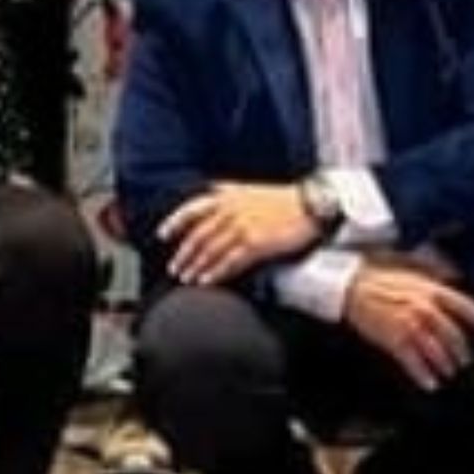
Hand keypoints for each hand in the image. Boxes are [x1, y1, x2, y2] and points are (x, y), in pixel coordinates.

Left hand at [159, 182, 323, 287]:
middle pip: (198, 235)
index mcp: (227, 195)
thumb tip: (209, 209)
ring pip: (210, 251)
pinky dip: (215, 273)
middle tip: (175, 268)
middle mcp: (230, 210)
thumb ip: (227, 198)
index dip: (174, 222)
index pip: (192, 208)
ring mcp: (242, 226)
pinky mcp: (255, 243)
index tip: (163, 235)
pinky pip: (229, 262)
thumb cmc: (283, 200)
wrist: (311, 205)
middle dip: (184, 254)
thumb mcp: (249, 191)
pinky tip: (207, 282)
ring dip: (196, 267)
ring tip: (188, 279)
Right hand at [341, 263, 473, 390]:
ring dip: (444, 364)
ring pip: (436, 351)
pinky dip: (423, 375)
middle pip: (451, 334)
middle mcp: (424, 308)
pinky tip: (429, 383)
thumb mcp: (411, 266)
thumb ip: (433, 272)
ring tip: (448, 372)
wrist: (351, 286)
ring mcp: (409, 325)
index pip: (462, 304)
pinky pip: (414, 362)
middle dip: (461, 350)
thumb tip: (452, 275)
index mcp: (430, 290)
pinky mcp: (394, 340)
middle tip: (464, 360)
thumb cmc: (377, 274)